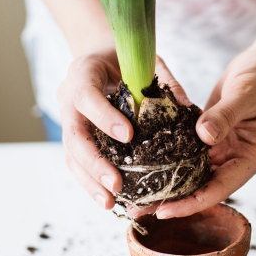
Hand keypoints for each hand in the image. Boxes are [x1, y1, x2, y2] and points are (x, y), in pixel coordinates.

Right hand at [58, 49, 188, 209]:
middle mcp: (68, 97)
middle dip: (94, 163)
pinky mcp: (74, 134)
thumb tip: (188, 108)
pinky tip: (108, 198)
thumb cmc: (124, 56)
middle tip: (116, 184)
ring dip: (90, 180)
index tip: (128, 135)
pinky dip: (91, 181)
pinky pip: (77, 162)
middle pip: (73, 135)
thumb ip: (164, 82)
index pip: (87, 96)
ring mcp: (67, 118)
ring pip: (71, 155)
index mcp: (83, 72)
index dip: (104, 117)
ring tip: (110, 202)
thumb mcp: (146, 60)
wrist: (99, 53)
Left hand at [155, 46, 255, 218]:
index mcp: (254, 156)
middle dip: (173, 198)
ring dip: (169, 181)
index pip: (221, 188)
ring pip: (194, 172)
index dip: (192, 202)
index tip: (164, 210)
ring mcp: (226, 148)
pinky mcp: (213, 135)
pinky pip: (191, 151)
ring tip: (136, 192)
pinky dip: (172, 158)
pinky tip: (147, 162)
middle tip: (138, 209)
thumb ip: (225, 115)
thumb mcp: (246, 93)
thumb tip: (204, 136)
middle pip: (204, 187)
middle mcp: (239, 158)